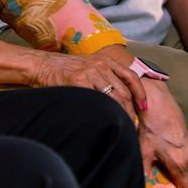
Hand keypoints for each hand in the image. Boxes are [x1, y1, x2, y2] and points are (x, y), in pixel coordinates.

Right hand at [29, 45, 149, 118]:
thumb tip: (118, 98)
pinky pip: (96, 100)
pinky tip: (103, 121)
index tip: (144, 107)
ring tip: (122, 126)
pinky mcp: (79, 81)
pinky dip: (103, 112)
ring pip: (113, 98)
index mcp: (106, 61)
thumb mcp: (89, 67)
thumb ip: (104, 77)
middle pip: (124, 92)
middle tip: (133, 125)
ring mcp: (90, 73)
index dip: (140, 93)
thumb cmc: (65, 70)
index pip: (131, 77)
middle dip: (130, 110)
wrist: (43, 65)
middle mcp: (101, 65)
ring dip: (120, 114)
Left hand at [136, 78, 187, 187]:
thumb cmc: (150, 127)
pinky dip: (175, 157)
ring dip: (174, 167)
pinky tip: (163, 148)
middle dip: (176, 182)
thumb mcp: (144, 149)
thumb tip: (141, 186)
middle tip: (164, 180)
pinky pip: (183, 154)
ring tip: (159, 158)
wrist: (158, 102)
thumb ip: (143, 169)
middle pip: (183, 177)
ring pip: (182, 165)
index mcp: (180, 163)